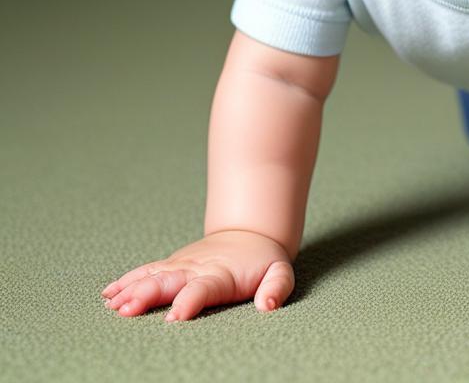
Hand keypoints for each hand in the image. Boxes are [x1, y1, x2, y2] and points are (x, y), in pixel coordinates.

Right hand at [101, 229, 294, 321]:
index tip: (174, 317)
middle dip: (147, 295)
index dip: (188, 302)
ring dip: (131, 289)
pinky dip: (126, 281)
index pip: (202, 289)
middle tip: (126, 310)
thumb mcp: (280, 271)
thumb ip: (276, 288)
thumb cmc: (263, 261)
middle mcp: (196, 269)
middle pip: (168, 281)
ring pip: (152, 275)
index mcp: (221, 275)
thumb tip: (268, 306)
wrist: (249, 233)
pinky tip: (108, 294)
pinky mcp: (171, 264)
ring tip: (111, 305)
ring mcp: (180, 265)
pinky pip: (146, 271)